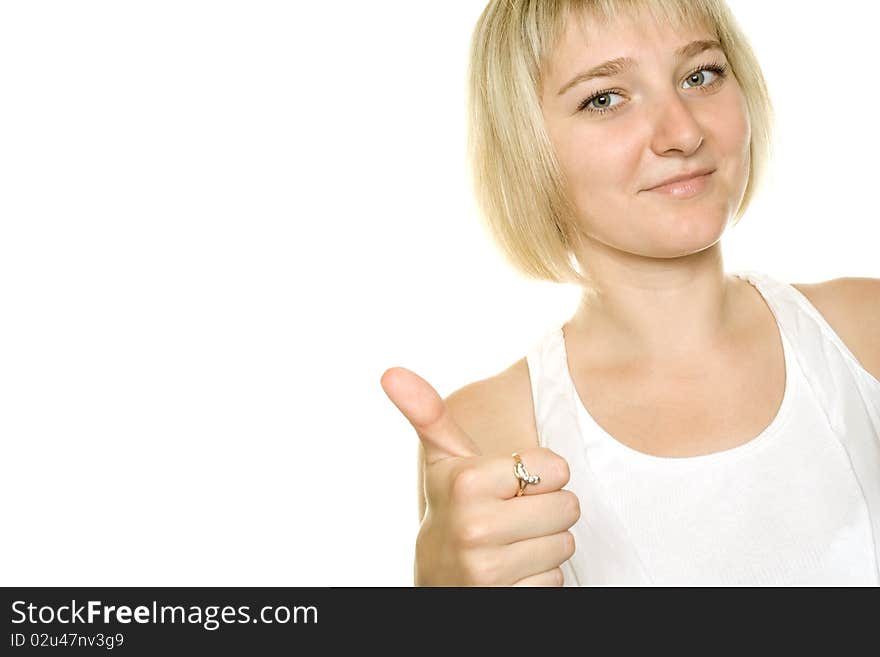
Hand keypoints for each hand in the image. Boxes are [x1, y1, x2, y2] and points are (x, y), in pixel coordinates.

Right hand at [381, 366, 579, 585]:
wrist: (435, 577)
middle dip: (547, 509)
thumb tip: (391, 371)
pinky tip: (512, 570)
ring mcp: (489, 569)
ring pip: (565, 544)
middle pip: (568, 507)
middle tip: (513, 513)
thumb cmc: (450, 505)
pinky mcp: (504, 600)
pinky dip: (540, 576)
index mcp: (467, 482)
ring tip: (512, 541)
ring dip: (546, 543)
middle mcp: (476, 527)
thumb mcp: (441, 460)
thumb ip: (427, 412)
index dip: (541, 473)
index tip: (511, 483)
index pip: (556, 467)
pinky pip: (556, 580)